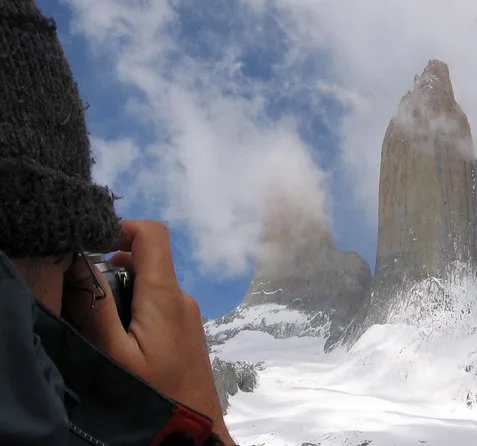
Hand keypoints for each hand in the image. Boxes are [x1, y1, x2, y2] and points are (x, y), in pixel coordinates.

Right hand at [63, 219, 235, 444]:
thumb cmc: (154, 394)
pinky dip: (136, 309)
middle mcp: (181, 297)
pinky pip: (159, 303)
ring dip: (122, 293)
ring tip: (103, 328)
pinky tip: (123, 340)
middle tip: (86, 301)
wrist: (197, 429)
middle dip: (112, 269)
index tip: (92, 244)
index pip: (153, 234)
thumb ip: (96, 306)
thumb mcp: (114, 354)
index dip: (122, 227)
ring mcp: (187, 313)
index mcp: (165, 295)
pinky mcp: (186, 328)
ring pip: (150, 283)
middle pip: (147, 259)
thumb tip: (81, 261)